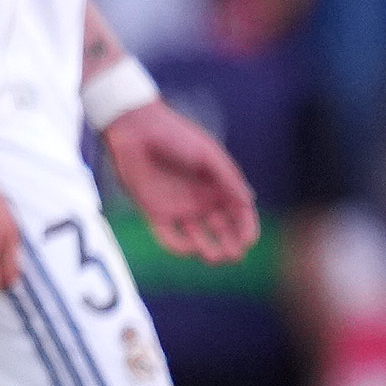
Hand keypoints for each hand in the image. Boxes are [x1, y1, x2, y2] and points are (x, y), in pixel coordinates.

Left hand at [103, 102, 260, 265]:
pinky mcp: (155, 212)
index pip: (240, 214)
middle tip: (234, 255)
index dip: (247, 229)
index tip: (249, 241)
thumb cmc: (176, 136)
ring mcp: (179, 207)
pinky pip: (169, 237)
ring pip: (199, 238)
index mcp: (219, 186)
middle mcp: (202, 200)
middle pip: (223, 231)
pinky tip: (190, 248)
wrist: (136, 129)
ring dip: (208, 250)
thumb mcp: (208, 155)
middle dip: (231, 245)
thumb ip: (227, 178)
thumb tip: (248, 201)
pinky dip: (179, 247)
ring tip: (214, 255)